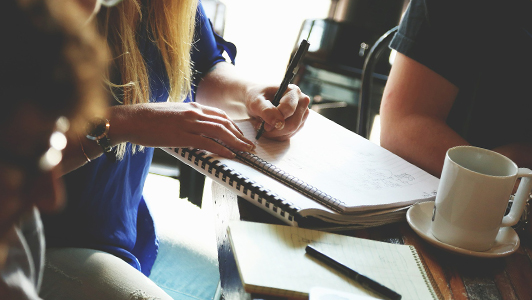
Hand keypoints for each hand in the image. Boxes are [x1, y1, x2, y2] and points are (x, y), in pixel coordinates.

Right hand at [111, 102, 254, 157]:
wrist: (132, 119)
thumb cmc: (148, 119)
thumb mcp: (172, 113)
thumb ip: (186, 118)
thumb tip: (195, 127)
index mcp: (192, 107)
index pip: (219, 115)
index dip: (233, 126)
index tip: (240, 135)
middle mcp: (194, 113)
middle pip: (224, 123)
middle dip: (240, 135)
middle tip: (249, 145)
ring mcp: (189, 123)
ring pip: (220, 132)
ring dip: (236, 142)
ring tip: (246, 151)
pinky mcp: (182, 136)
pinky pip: (207, 142)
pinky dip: (221, 149)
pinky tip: (230, 155)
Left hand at [246, 83, 309, 140]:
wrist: (257, 99)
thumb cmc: (256, 97)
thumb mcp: (255, 102)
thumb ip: (266, 111)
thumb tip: (278, 123)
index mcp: (292, 91)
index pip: (289, 109)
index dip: (276, 119)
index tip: (264, 124)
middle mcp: (301, 101)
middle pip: (293, 124)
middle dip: (276, 129)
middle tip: (263, 127)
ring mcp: (302, 113)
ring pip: (291, 131)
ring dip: (275, 133)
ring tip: (265, 126)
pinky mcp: (299, 122)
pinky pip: (290, 135)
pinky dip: (278, 135)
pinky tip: (270, 128)